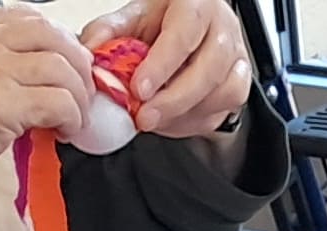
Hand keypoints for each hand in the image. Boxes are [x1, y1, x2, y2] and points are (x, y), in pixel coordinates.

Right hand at [0, 8, 96, 212]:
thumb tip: (42, 75)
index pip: (28, 18)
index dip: (59, 41)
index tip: (68, 68)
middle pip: (51, 34)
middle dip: (77, 64)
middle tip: (83, 93)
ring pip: (61, 67)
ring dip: (78, 96)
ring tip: (74, 119)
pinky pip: (57, 101)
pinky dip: (72, 118)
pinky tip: (65, 132)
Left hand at [83, 0, 254, 138]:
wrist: (187, 26)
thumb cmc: (164, 20)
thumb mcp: (133, 17)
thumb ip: (108, 32)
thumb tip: (88, 53)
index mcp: (196, 3)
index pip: (184, 34)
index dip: (162, 65)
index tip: (139, 89)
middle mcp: (223, 28)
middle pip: (209, 69)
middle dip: (174, 100)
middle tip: (144, 117)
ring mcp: (236, 57)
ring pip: (224, 92)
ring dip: (185, 114)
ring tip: (154, 120)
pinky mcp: (238, 83)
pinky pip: (223, 110)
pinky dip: (194, 122)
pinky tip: (171, 121)